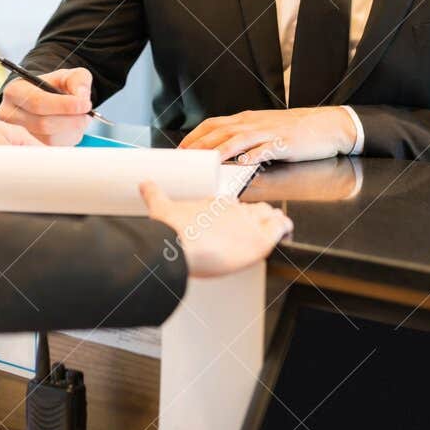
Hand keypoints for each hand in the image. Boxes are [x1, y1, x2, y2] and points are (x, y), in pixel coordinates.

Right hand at [0, 67, 93, 145]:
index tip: (85, 104)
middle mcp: (10, 114)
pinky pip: (51, 149)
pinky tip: (68, 129)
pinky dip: (66, 140)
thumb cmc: (54, 88)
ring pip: (49, 139)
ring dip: (70, 130)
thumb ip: (78, 79)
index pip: (37, 101)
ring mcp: (16, 135)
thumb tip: (81, 96)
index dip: (64, 105)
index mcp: (15, 91)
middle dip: (71, 119)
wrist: (46, 102)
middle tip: (87, 114)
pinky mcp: (27, 148)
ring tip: (77, 119)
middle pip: (43, 123)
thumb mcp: (67, 76)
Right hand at [139, 181, 292, 277]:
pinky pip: (281, 226)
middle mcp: (233, 209)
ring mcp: (247, 222)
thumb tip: (145, 185)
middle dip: (255, 216)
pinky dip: (284, 229)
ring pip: (268, 214)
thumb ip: (154, 194)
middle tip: (252, 228)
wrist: (176, 244)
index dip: (234, 213)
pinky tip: (283, 234)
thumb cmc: (169, 231)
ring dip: (270, 221)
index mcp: (213, 203)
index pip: (232, 204)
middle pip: (253, 207)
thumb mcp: (160, 207)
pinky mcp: (259, 238)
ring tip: (271, 230)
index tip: (231, 220)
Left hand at [179, 107, 356, 164]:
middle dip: (201, 145)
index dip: (196, 135)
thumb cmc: (294, 130)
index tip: (182, 149)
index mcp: (248, 119)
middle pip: (222, 131)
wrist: (327, 125)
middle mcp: (255, 123)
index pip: (215, 124)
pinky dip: (253, 156)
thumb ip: (244, 138)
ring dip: (222, 150)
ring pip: (240, 139)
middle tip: (186, 158)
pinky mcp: (285, 143)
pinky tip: (243, 163)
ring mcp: (270, 132)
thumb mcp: (265, 129)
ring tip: (207, 161)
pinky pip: (266, 149)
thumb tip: (222, 152)